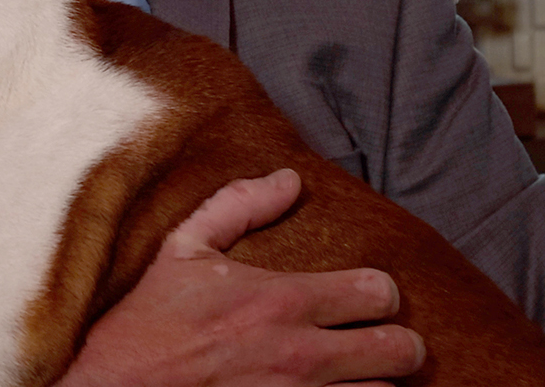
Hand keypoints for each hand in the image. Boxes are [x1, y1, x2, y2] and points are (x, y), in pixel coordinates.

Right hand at [58, 169, 424, 386]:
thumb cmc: (144, 324)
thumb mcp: (181, 251)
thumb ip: (238, 207)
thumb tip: (289, 178)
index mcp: (280, 300)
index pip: (379, 293)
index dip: (379, 294)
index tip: (364, 299)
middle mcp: (300, 355)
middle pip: (400, 350)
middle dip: (397, 343)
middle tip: (380, 343)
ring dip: (375, 385)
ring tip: (356, 377)